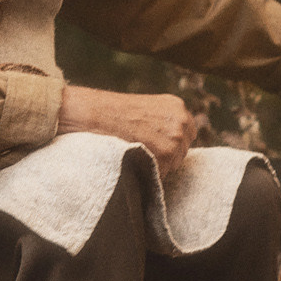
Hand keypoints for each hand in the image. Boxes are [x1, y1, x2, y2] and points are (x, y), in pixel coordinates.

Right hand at [59, 85, 199, 173]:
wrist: (94, 114)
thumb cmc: (112, 113)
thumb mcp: (145, 109)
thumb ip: (163, 122)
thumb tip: (172, 143)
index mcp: (177, 107)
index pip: (186, 135)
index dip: (168, 143)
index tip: (151, 145)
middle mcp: (182, 121)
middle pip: (182, 151)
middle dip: (165, 156)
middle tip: (140, 151)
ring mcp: (176, 138)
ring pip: (173, 164)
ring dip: (157, 166)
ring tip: (134, 156)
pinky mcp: (167, 155)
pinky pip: (162, 174)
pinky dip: (149, 173)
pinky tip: (133, 162)